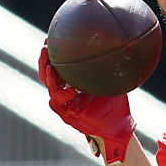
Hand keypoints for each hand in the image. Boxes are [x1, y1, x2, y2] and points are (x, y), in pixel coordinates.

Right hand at [38, 44, 135, 163]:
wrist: (117, 127)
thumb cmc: (116, 106)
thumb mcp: (114, 83)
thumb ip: (112, 68)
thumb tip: (120, 48)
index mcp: (74, 83)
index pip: (59, 66)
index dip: (54, 54)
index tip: (52, 38)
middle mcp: (66, 92)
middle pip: (48, 73)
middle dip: (44, 59)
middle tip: (45, 44)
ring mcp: (65, 103)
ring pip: (49, 86)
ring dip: (46, 72)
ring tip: (46, 60)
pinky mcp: (67, 115)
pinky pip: (58, 103)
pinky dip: (61, 94)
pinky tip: (69, 88)